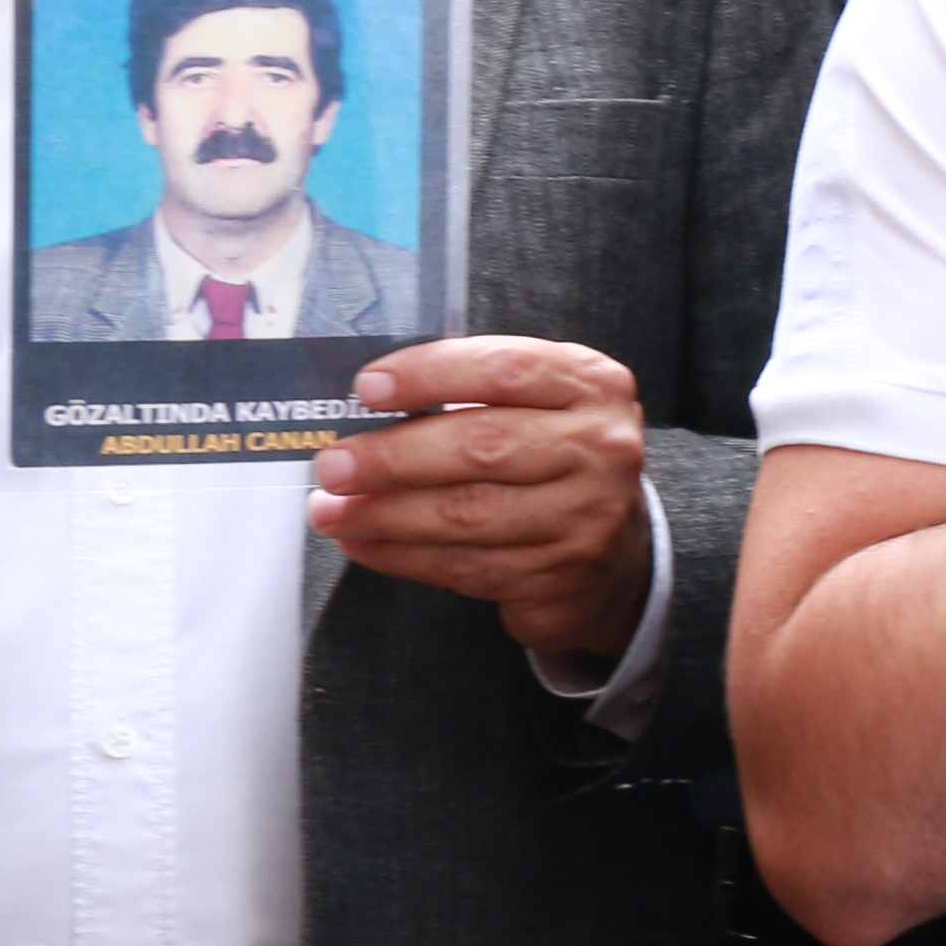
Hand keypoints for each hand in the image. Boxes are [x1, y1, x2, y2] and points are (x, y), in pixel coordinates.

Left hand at [313, 335, 654, 657]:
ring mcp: (585, 516)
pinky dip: (402, 555)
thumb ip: (476, 392)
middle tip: (332, 465)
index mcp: (590, 385)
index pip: (504, 370)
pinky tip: (364, 543)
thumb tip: (370, 402)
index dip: (429, 375)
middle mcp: (599, 447)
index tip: (366, 388)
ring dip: (385, 514)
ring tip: (330, 510)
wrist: (615, 551)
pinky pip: (464, 565)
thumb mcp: (540, 404)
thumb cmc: (554, 458)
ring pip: (467, 514)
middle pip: (482, 446)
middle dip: (393, 456)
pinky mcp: (558, 575)